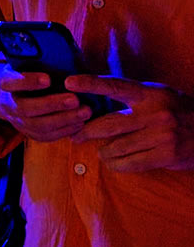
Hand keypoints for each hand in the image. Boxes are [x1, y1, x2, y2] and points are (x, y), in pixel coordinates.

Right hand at [0, 62, 90, 141]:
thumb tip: (64, 50)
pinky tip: (81, 123)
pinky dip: (65, 130)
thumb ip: (38, 59)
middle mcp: (8, 104)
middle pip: (26, 108)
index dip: (28, 81)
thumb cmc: (25, 74)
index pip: (11, 82)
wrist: (8, 97)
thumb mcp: (24, 63)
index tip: (48, 78)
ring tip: (85, 112)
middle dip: (52, 104)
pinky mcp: (29, 133)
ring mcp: (17, 121)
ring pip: (38, 125)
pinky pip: (46, 136)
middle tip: (74, 99)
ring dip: (63, 119)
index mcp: (5, 81)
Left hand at [68, 75, 193, 171]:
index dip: (91, 84)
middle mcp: (155, 114)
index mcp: (150, 95)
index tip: (69, 82)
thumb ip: (132, 98)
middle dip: (86, 131)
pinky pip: (130, 163)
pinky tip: (113, 162)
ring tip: (101, 151)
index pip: (115, 86)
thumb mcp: (158, 96)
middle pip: (108, 124)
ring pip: (116, 147)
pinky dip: (116, 164)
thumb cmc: (177, 111)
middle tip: (75, 134)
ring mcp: (162, 136)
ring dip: (103, 151)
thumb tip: (94, 103)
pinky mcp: (166, 155)